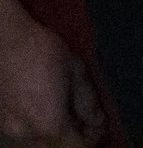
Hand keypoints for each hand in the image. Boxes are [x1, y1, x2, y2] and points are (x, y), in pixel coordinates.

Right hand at [0, 0, 101, 147]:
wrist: (5, 40)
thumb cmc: (42, 51)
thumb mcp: (76, 72)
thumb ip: (87, 102)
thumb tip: (96, 121)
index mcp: (49, 124)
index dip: (90, 140)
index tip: (97, 127)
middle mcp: (25, 134)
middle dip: (73, 141)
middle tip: (85, 122)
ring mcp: (9, 131)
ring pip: (37, 147)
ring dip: (54, 140)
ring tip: (67, 117)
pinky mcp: (0, 123)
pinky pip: (23, 139)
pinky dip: (38, 134)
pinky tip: (46, 114)